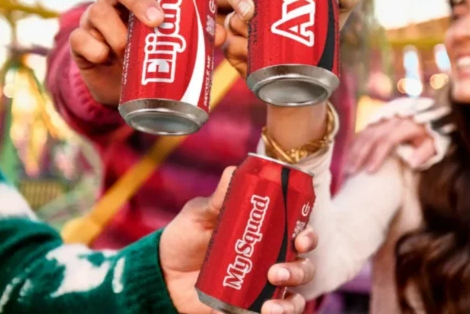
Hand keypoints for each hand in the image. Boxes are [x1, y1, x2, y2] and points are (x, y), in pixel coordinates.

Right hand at [68, 0, 226, 104]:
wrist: (125, 89)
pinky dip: (92, 47)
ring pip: (98, 12)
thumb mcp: (172, 43)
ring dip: (116, 30)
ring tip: (130, 49)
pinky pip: (80, 39)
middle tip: (157, 21)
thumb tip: (223, 35)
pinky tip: (104, 56)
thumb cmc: (152, 55)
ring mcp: (93, 20)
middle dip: (138, 0)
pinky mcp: (81, 44)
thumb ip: (197, 34)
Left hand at [160, 167, 317, 313]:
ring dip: (290, 302)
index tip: (301, 238)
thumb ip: (218, 199)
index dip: (308, 235)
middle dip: (300, 270)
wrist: (162, 274)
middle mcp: (271, 259)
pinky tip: (262, 313)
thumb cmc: (185, 237)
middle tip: (276, 272)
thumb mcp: (200, 215)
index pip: (299, 232)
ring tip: (270, 305)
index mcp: (266, 232)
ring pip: (294, 297)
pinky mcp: (250, 308)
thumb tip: (233, 169)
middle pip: (303, 265)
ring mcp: (262, 287)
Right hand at [212, 0, 362, 77]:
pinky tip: (237, 49)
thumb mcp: (335, 14)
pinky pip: (228, 46)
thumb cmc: (319, 33)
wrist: (310, 74)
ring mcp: (238, 27)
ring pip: (227, 17)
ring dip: (234, 22)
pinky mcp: (236, 51)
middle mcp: (246, 1)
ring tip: (250, 30)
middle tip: (250, 11)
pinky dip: (230, 45)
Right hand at [343, 117, 435, 173]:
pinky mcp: (378, 120)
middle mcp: (391, 120)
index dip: (376, 156)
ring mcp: (383, 118)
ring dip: (354, 151)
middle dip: (359, 155)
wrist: (432, 111)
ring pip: (364, 133)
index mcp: (405, 125)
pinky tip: (351, 157)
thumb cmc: (433, 132)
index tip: (369, 172)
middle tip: (350, 173)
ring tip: (347, 168)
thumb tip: (412, 164)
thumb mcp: (436, 141)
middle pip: (370, 137)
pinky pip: (363, 131)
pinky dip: (355, 144)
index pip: (386, 140)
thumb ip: (425, 152)